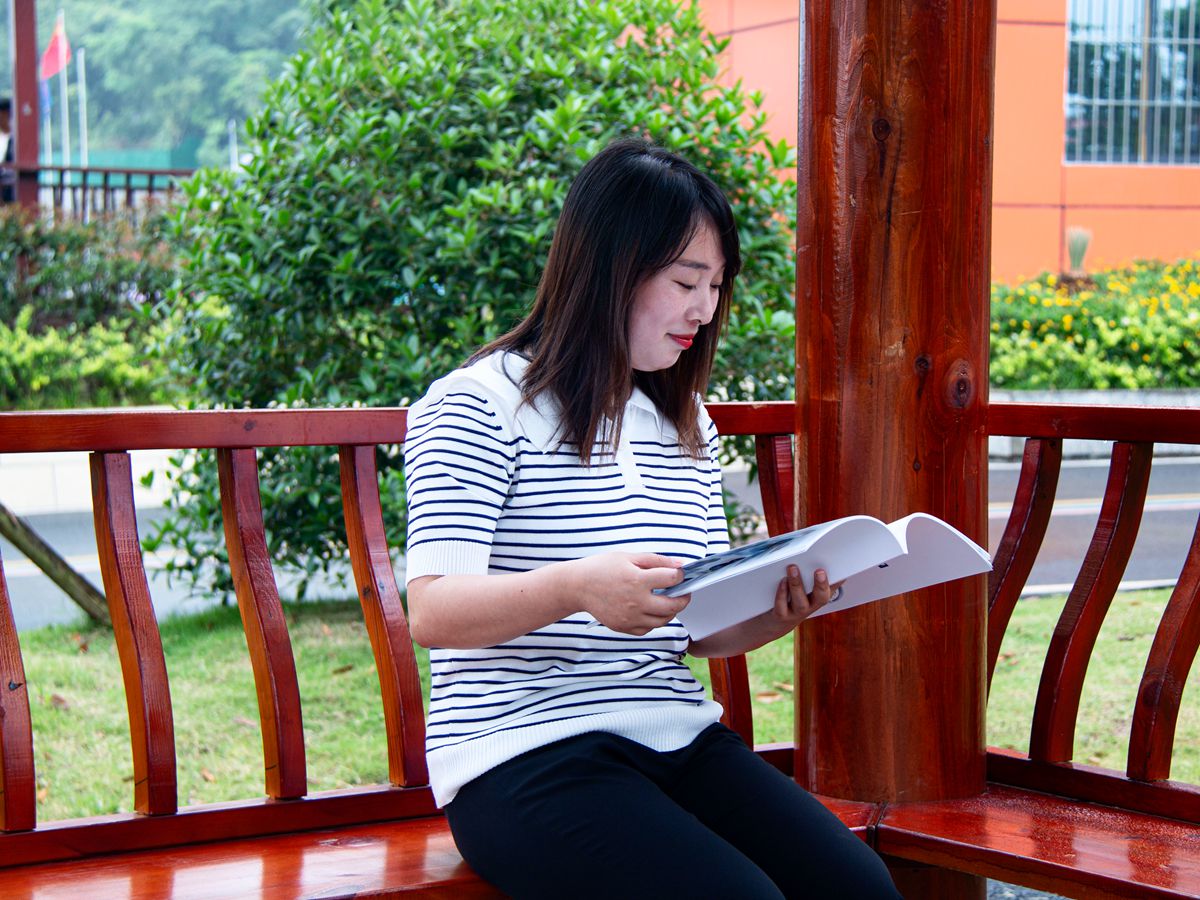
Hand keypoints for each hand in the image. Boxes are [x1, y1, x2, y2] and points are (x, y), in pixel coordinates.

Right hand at [572, 552, 688, 634]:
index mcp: (637, 580)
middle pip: (672, 605)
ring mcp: (630, 617)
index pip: (672, 579)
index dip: (680, 575)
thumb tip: (679, 564)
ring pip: (662, 621)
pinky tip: (650, 610)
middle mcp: (636, 602)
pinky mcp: (624, 627)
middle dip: (683, 598)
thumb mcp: (628, 556)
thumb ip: (656, 560)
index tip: (679, 574)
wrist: (577, 586)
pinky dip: (654, 621)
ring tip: (667, 601)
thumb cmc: (601, 568)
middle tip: (684, 592)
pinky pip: (648, 629)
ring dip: (670, 611)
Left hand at [769, 566, 841, 627]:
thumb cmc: (792, 600)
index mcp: (818, 598)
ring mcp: (796, 613)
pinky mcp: (781, 616)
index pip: (832, 588)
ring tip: (793, 568)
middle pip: (821, 598)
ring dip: (797, 584)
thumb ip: (814, 576)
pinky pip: (782, 606)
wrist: (776, 623)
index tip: (841, 569)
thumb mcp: (806, 590)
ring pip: (800, 602)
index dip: (837, 581)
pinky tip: (782, 580)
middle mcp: (811, 606)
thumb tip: (825, 558)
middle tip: (820, 571)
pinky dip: (782, 592)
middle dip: (821, 584)